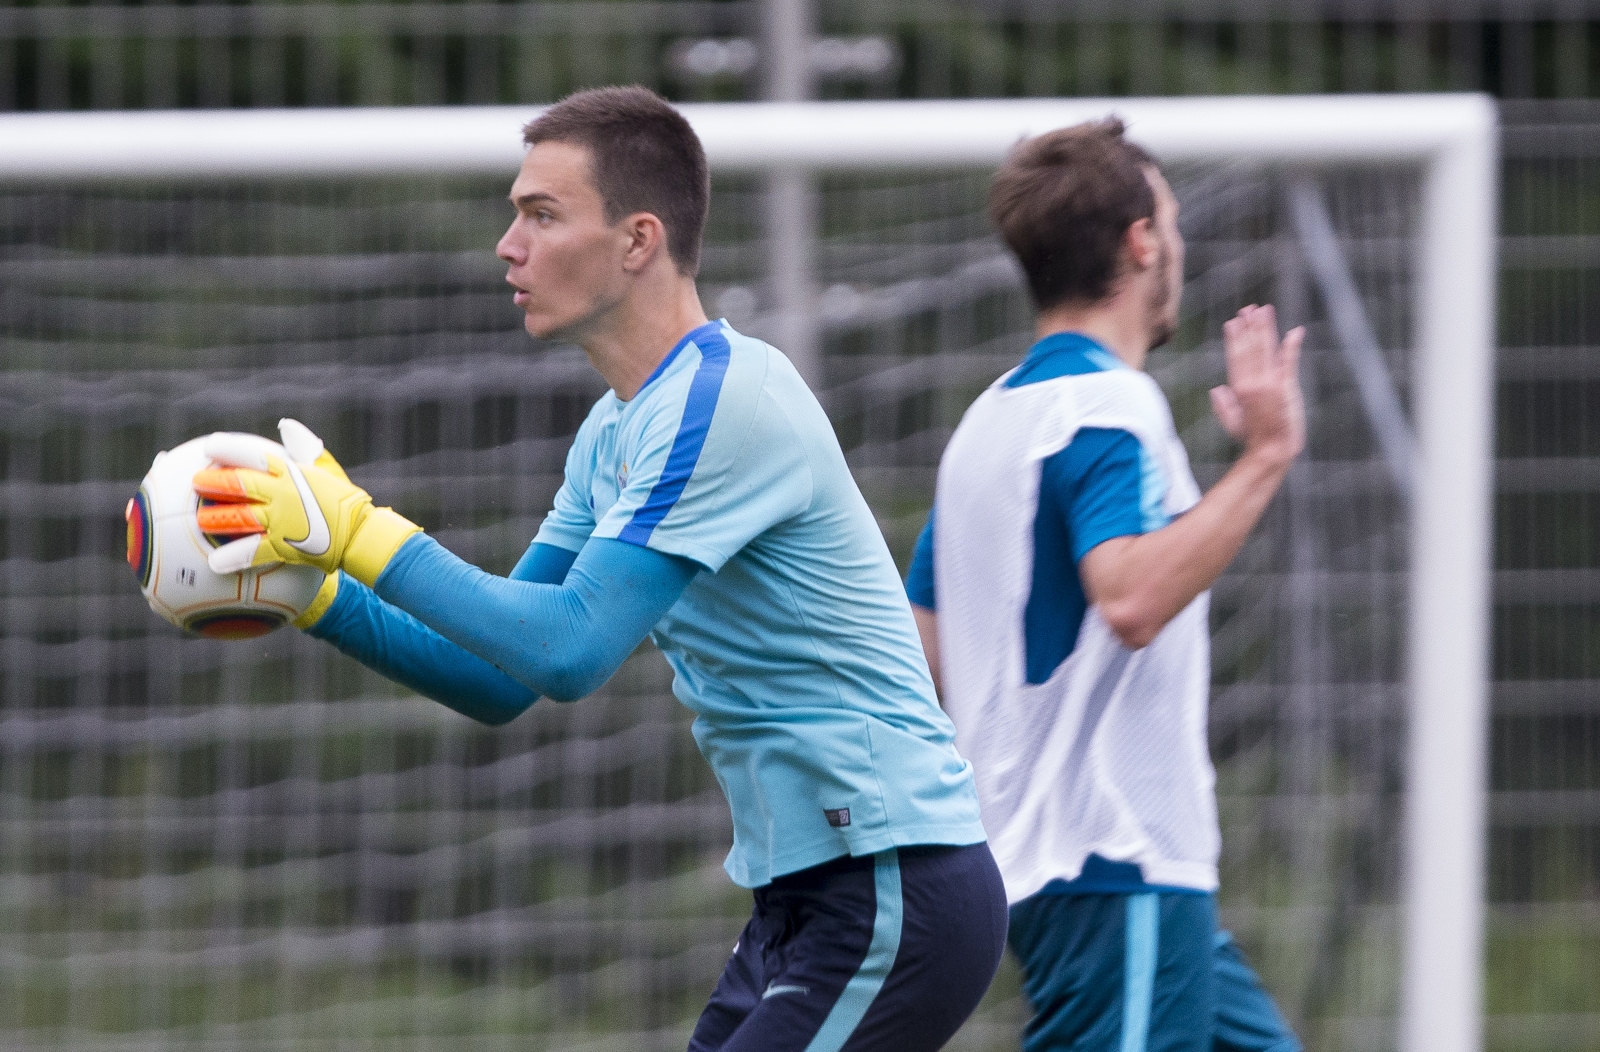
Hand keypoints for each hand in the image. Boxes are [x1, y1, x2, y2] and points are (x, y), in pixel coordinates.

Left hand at [193, 418, 420, 586]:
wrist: (362, 534)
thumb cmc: (345, 500)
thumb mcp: (327, 468)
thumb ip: (305, 446)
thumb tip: (285, 424)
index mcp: (293, 472)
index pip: (255, 456)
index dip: (230, 450)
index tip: (210, 446)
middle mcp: (284, 494)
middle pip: (240, 485)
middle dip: (214, 483)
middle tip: (196, 482)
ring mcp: (283, 520)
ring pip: (241, 517)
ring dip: (216, 518)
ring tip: (199, 519)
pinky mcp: (284, 546)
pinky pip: (253, 551)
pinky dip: (233, 556)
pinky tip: (215, 562)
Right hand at [1210, 304, 1305, 468]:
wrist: (1271, 450)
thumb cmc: (1251, 438)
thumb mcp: (1232, 422)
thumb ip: (1223, 405)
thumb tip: (1216, 389)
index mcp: (1238, 388)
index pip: (1235, 356)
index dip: (1235, 338)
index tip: (1233, 321)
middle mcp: (1252, 382)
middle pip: (1249, 348)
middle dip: (1249, 327)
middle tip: (1249, 308)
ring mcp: (1270, 384)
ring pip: (1266, 349)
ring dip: (1265, 329)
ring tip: (1265, 310)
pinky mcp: (1286, 387)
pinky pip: (1288, 362)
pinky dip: (1292, 346)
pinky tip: (1295, 332)